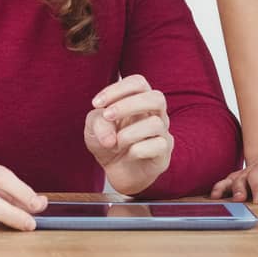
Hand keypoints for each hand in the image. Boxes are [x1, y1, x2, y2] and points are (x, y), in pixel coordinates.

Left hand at [84, 75, 173, 195]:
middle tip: (107, 116)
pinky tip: (129, 154)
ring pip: (156, 124)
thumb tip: (110, 137)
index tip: (96, 103)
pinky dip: (138, 150)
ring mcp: (163, 134)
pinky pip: (158, 146)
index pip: (138, 83)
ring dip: (128, 133)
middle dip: (128, 105)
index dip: (117, 89)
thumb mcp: (93, 130)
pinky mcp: (164, 155)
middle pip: (157, 98)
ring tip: (115, 142)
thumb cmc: (107, 143)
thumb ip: (97, 123)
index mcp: (139, 100)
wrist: (117, 173)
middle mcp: (155, 114)